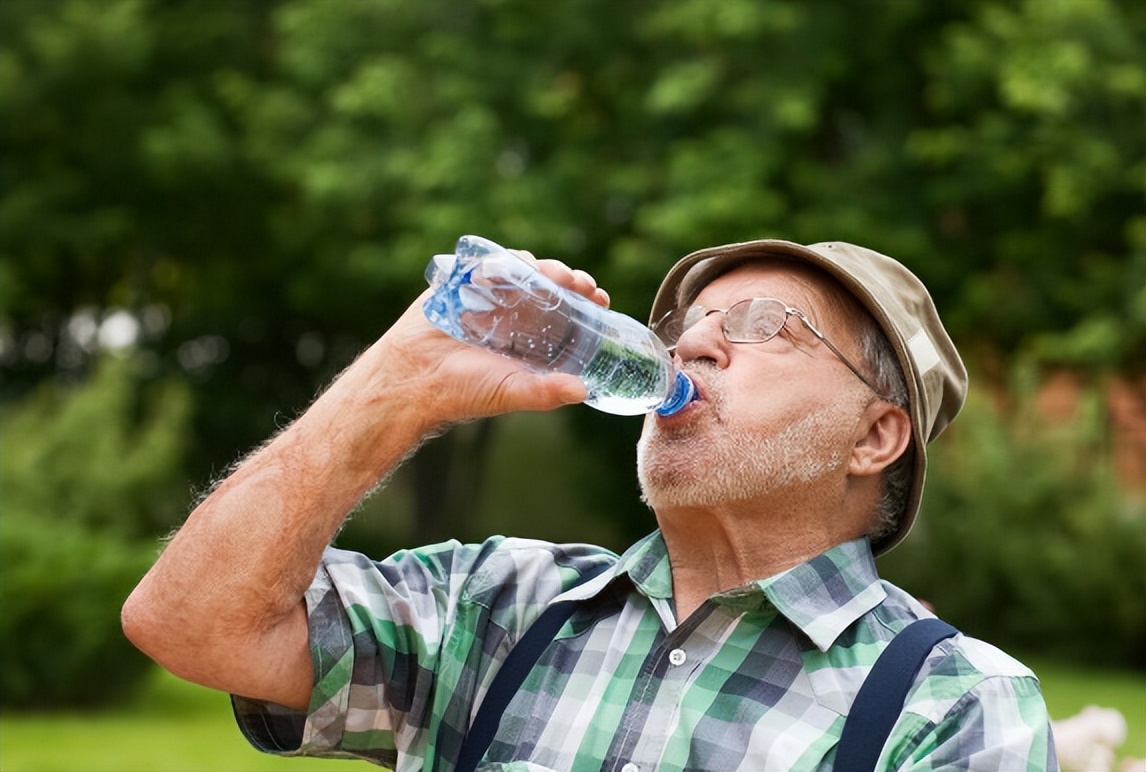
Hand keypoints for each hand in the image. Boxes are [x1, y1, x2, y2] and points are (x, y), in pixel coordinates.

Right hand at [360, 253, 610, 426]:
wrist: (414, 378)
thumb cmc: (462, 391)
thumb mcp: (512, 391)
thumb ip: (546, 392)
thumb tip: (583, 391)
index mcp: (528, 338)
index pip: (565, 313)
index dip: (584, 302)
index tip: (600, 298)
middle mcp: (512, 315)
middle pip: (548, 286)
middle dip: (568, 280)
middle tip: (581, 283)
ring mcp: (488, 297)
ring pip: (522, 271)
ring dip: (541, 268)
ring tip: (554, 275)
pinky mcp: (461, 283)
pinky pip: (486, 263)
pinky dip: (501, 262)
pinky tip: (513, 267)